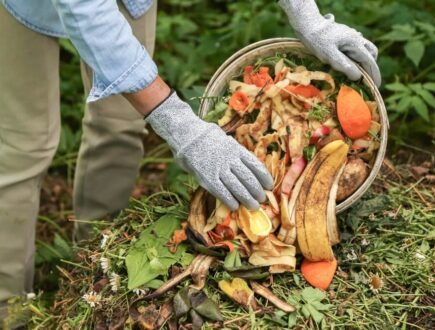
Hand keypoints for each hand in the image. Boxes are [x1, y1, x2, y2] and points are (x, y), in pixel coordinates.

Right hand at [146, 92, 272, 210]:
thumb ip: (235, 151)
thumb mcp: (225, 139)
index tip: (270, 185)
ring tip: (254, 206)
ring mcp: (219, 169)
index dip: (265, 177)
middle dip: (257, 191)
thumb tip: (247, 162)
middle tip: (262, 199)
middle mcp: (230, 160)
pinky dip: (230, 201)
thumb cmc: (206, 137)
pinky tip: (235, 206)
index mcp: (236, 149)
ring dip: (248, 199)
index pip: (256, 165)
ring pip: (238, 187)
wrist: (186, 134)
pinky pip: (222, 192)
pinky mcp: (207, 178)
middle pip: (249, 179)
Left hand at [278, 0, 380, 86]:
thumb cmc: (317, 40)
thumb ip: (343, 65)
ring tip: (356, 73)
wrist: (309, 25)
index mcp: (355, 43)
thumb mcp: (328, 55)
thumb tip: (357, 76)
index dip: (374, 74)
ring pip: (365, 49)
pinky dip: (357, 56)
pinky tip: (347, 62)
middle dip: (370, 67)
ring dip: (364, 61)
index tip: (376, 86)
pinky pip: (357, 47)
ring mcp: (352, 36)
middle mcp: (357, 39)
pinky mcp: (346, 37)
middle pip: (371, 54)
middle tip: (365, 80)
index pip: (369, 61)